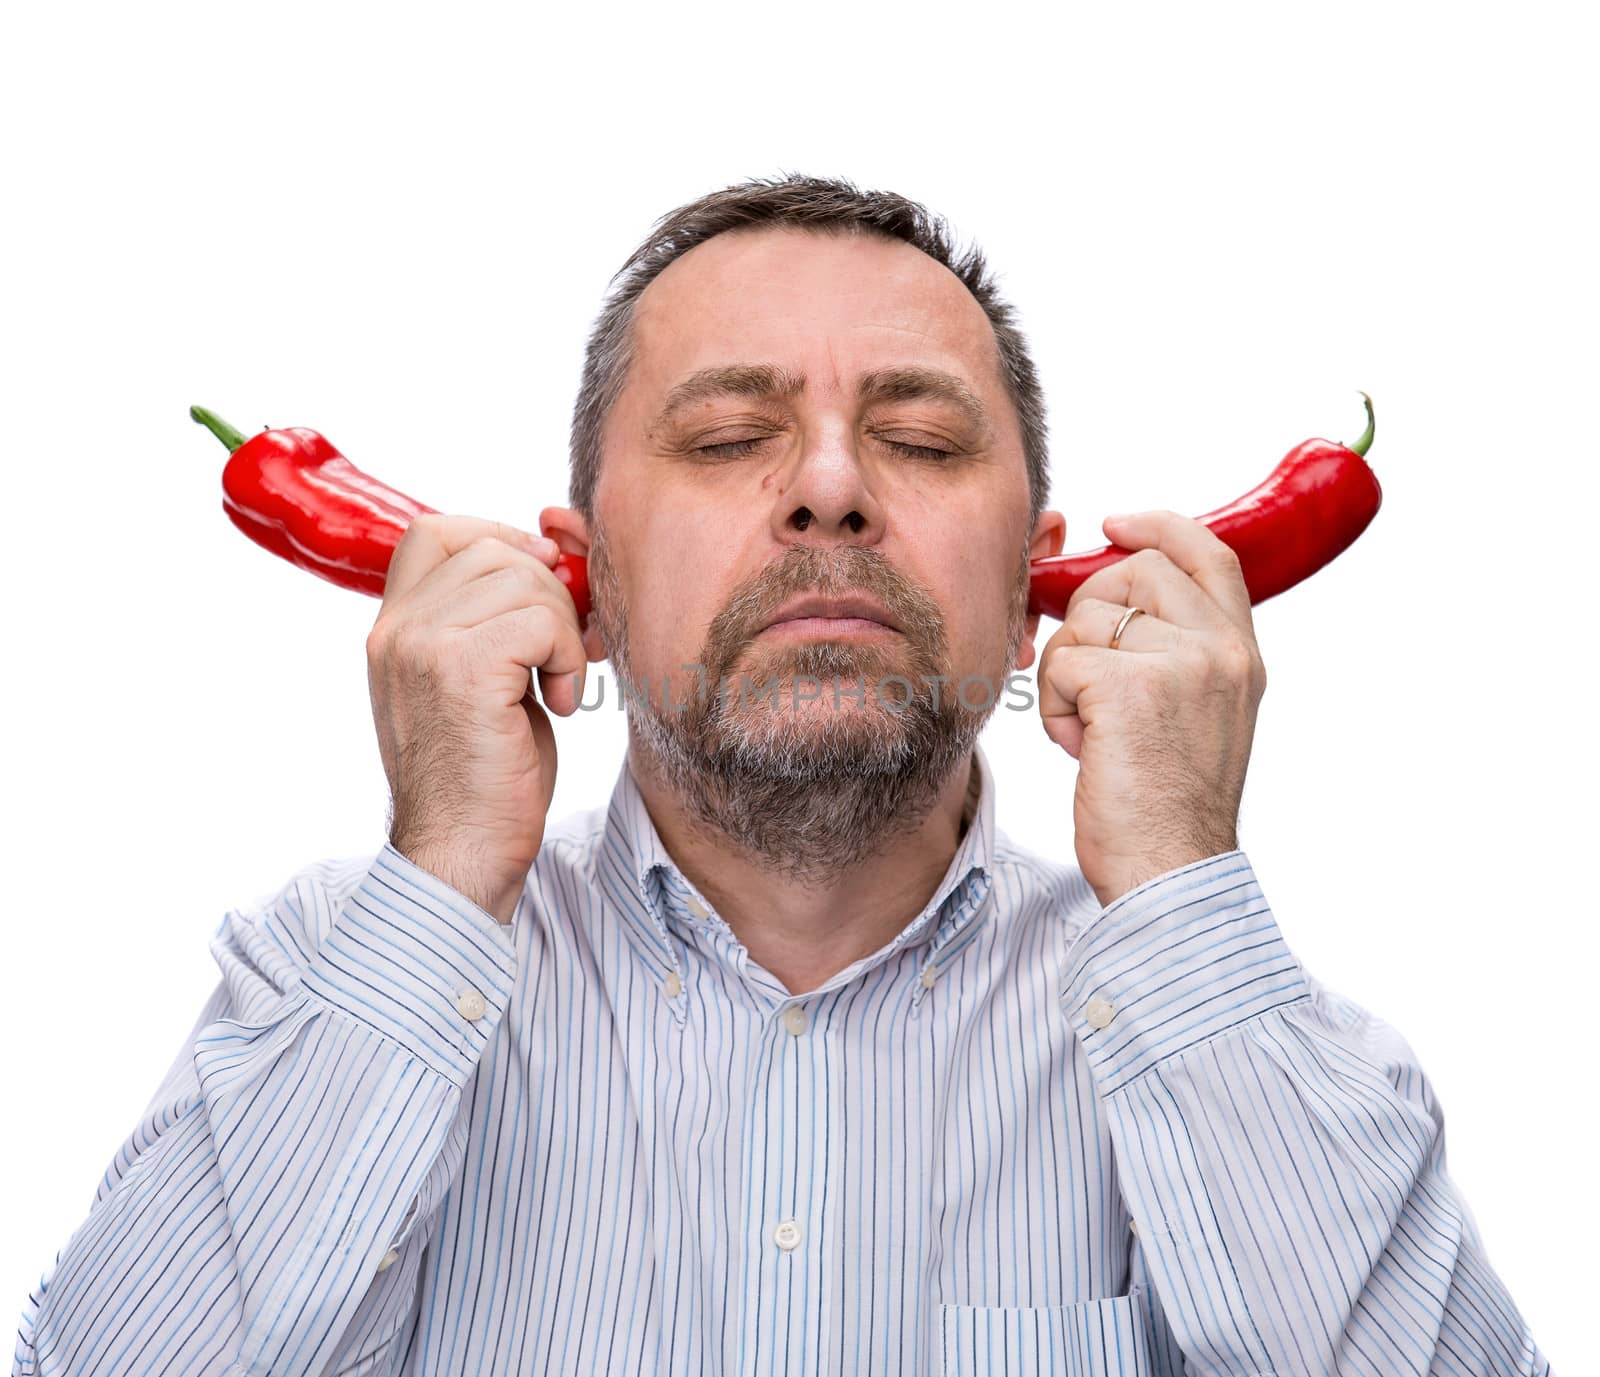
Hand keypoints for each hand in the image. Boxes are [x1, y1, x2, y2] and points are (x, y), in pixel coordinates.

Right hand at [366, 514, 587, 924]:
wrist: (462, 852)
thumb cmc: (484, 776)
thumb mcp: (476, 682)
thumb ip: (490, 621)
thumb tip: (552, 557)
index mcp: (393, 629)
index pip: (434, 531)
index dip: (500, 538)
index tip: (541, 584)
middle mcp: (397, 629)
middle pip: (493, 550)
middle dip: (549, 594)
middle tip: (564, 651)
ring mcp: (423, 645)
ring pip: (525, 582)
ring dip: (562, 630)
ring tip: (555, 685)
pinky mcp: (461, 669)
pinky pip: (541, 621)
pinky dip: (566, 656)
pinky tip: (558, 700)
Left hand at [1036, 510, 1266, 908]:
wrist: (1172, 871)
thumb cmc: (1169, 805)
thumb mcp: (1198, 714)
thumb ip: (1176, 652)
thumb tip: (1114, 599)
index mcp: (1241, 653)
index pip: (1208, 553)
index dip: (1158, 526)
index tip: (1116, 525)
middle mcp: (1221, 650)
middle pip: (1130, 573)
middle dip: (1089, 616)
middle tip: (1092, 683)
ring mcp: (1180, 664)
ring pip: (1086, 619)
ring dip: (1069, 674)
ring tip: (1095, 731)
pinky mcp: (1128, 686)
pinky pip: (1062, 661)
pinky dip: (1056, 706)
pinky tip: (1082, 746)